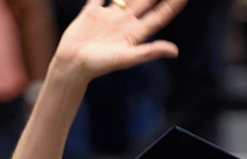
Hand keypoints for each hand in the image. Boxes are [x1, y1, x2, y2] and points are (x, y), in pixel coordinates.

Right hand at [51, 0, 187, 84]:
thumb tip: (175, 51)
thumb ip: (150, 51)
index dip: (172, 5)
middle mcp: (125, 23)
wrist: (71, 65)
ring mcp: (109, 17)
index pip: (159, 16)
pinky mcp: (91, 13)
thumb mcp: (127, 58)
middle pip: (146, 2)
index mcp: (135, 34)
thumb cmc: (99, 65)